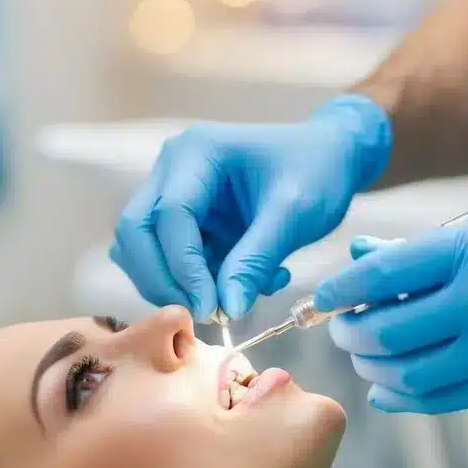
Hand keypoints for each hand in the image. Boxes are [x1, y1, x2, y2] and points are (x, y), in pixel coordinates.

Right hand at [111, 95, 390, 320]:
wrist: (330, 158)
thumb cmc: (317, 172)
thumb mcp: (294, 214)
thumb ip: (256, 260)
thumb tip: (228, 310)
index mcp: (196, 153)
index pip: (169, 216)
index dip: (183, 267)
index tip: (209, 308)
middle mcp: (172, 170)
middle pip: (137, 233)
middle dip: (164, 280)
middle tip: (205, 314)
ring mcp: (172, 194)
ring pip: (141, 250)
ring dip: (174, 285)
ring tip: (229, 300)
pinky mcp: (184, 221)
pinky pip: (168, 260)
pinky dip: (194, 283)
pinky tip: (242, 284)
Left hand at [312, 214, 467, 413]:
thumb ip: (424, 250)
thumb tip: (361, 257)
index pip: (385, 273)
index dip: (342, 287)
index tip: (325, 295)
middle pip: (386, 329)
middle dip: (350, 331)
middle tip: (345, 327)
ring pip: (404, 371)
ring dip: (371, 367)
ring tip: (366, 355)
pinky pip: (434, 399)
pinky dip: (399, 395)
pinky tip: (386, 386)